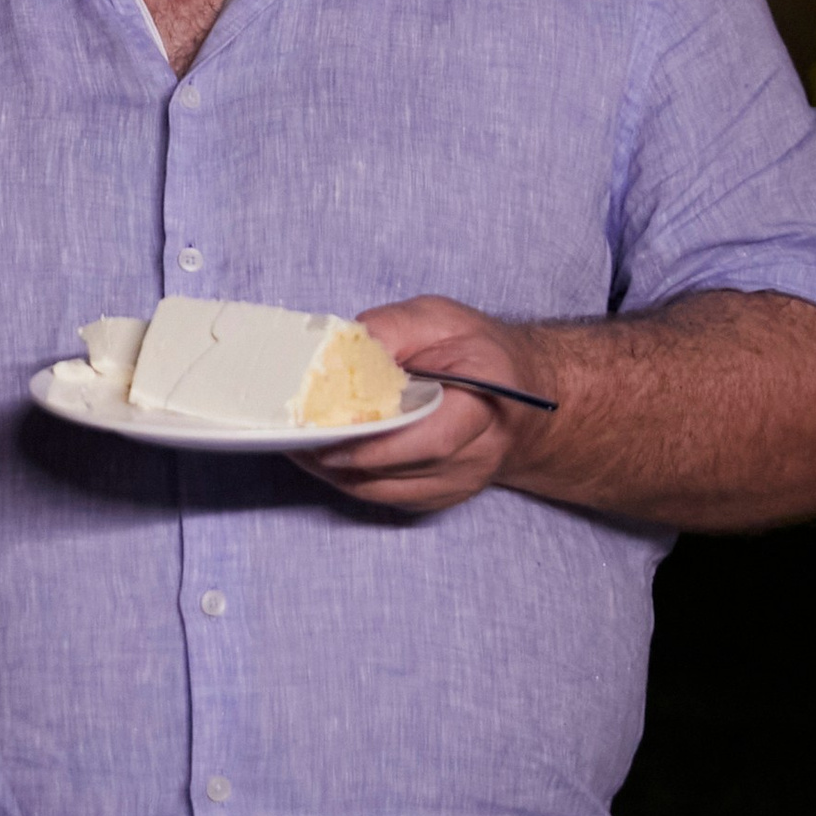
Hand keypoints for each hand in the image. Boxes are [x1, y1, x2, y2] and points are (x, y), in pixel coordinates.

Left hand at [289, 296, 554, 515]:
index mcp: (487, 403)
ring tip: (296, 445)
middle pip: (401, 470)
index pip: (434, 439)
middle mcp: (479, 453)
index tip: (331, 438)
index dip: (379, 445)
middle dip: (341, 457)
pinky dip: (349, 479)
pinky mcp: (440, 495)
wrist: (522, 393)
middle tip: (293, 437)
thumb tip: (341, 349)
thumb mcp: (438, 319)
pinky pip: (386, 496)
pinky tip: (321, 457)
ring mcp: (460, 482)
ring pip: (387, 490)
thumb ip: (393, 330)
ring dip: (336, 472)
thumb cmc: (475, 349)